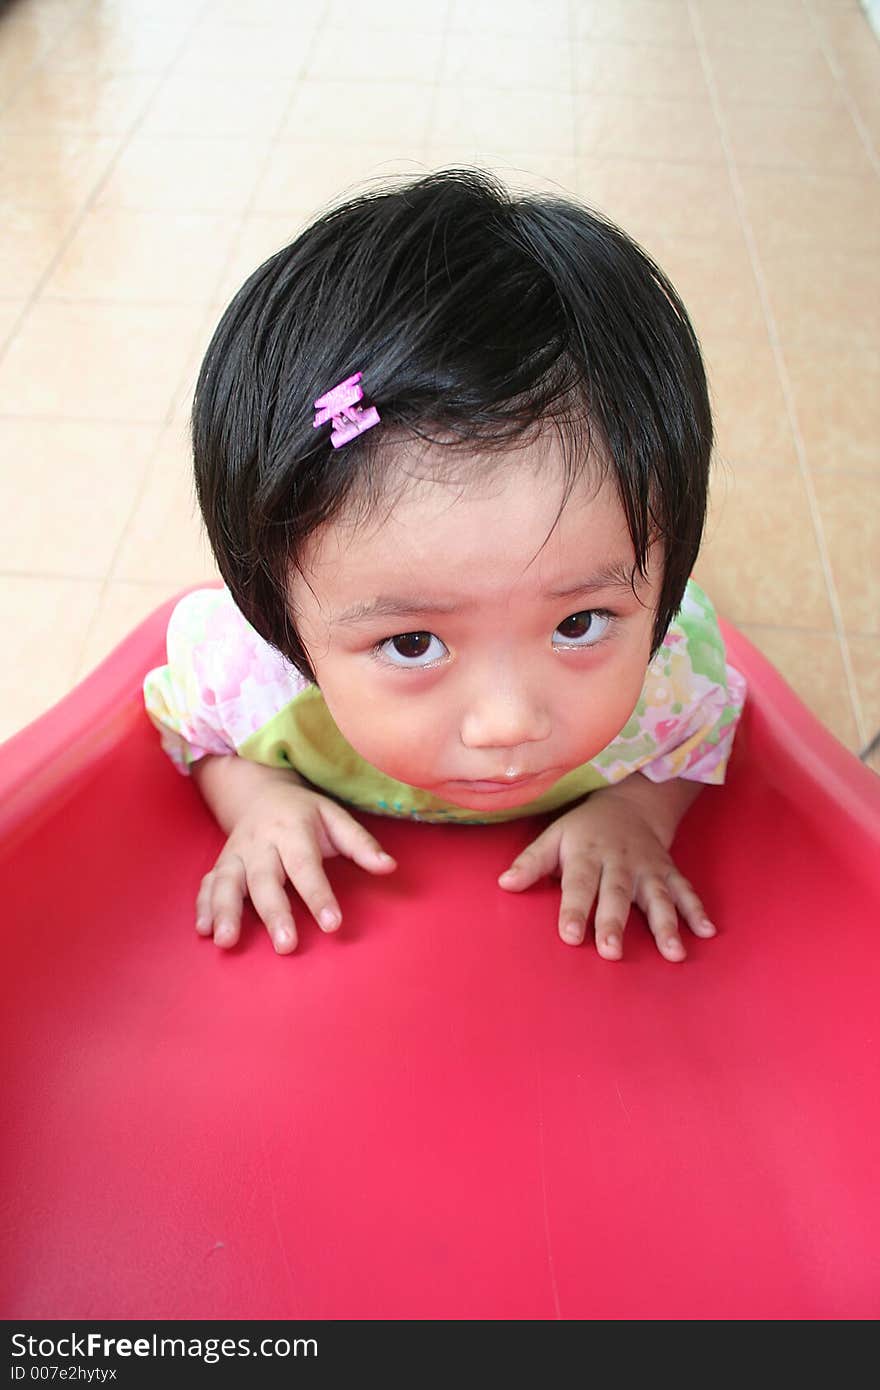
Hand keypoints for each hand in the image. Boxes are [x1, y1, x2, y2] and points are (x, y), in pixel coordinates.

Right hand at [195, 781, 396, 953]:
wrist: (260, 792)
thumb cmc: (304, 813)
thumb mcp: (335, 818)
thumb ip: (361, 844)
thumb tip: (389, 866)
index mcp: (293, 830)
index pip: (306, 866)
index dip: (319, 895)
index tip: (332, 924)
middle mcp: (261, 843)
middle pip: (265, 879)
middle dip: (274, 913)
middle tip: (286, 945)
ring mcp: (236, 854)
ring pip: (226, 882)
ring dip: (225, 910)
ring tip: (226, 940)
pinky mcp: (220, 864)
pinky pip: (207, 884)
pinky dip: (203, 906)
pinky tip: (204, 930)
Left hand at [497, 790, 714, 962]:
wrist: (630, 803)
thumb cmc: (585, 829)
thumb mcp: (554, 837)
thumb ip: (531, 862)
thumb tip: (504, 884)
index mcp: (587, 854)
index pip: (579, 884)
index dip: (574, 910)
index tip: (570, 936)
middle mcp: (620, 862)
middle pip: (617, 894)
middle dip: (615, 923)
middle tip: (612, 952)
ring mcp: (648, 868)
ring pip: (658, 896)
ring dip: (666, 924)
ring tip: (673, 953)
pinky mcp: (669, 871)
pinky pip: (685, 891)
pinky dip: (697, 911)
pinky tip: (705, 933)